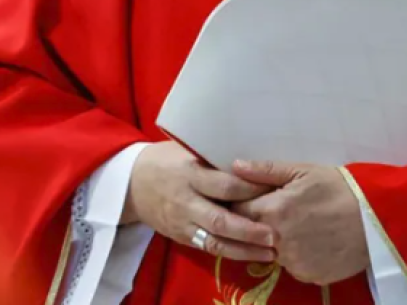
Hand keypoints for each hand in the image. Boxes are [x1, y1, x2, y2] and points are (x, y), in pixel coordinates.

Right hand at [123, 142, 276, 261]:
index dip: (250, 190)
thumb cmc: (166, 160)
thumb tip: (251, 160)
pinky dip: (231, 253)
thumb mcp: (187, 151)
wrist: (131, 183)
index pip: (224, 185)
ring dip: (244, 248)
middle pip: (220, 219)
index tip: (275, 191)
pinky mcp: (182, 237)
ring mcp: (183, 222)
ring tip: (270, 251)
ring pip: (215, 240)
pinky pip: (208, 248)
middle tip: (275, 233)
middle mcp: (186, 201)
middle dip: (249, 229)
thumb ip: (214, 159)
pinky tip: (252, 254)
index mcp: (189, 174)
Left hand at [231, 160, 368, 285]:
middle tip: (281, 211)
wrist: (378, 217)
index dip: (243, 203)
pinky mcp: (310, 276)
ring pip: (273, 253)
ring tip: (301, 225)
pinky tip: (314, 241)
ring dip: (278, 242)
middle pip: (253, 234)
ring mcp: (294, 263)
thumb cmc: (340, 187)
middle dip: (259, 223)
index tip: (254, 198)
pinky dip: (298, 256)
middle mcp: (278, 242)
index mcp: (273, 212)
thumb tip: (234, 166)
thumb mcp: (304, 170)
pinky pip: (294, 266)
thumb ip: (265, 170)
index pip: (238, 211)